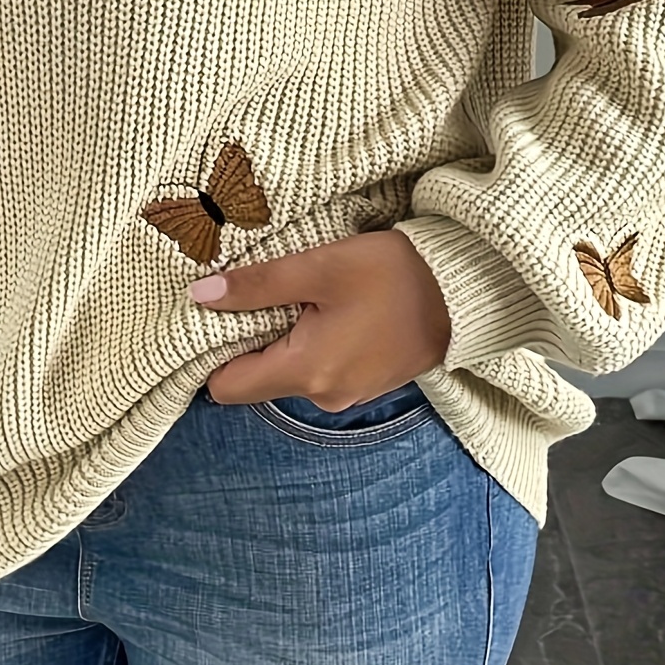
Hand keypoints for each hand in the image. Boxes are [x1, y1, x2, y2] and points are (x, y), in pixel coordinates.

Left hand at [193, 228, 451, 409]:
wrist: (464, 292)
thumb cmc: (394, 275)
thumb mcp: (319, 267)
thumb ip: (257, 285)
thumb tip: (200, 296)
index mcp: (306, 372)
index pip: (226, 388)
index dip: (208, 353)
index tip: (212, 316)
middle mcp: (323, 396)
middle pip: (255, 380)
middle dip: (246, 341)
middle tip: (252, 294)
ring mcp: (347, 394)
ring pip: (287, 373)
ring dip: (281, 339)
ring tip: (294, 296)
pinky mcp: (364, 384)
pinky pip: (317, 370)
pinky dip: (310, 344)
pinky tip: (324, 309)